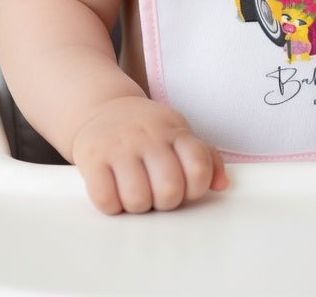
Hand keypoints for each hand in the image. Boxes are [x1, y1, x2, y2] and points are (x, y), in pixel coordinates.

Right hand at [71, 97, 228, 213]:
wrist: (102, 108)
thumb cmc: (147, 130)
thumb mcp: (178, 134)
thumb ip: (205, 157)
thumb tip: (223, 185)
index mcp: (175, 130)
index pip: (199, 166)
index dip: (196, 188)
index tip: (186, 188)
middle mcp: (149, 136)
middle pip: (169, 189)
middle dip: (167, 202)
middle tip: (158, 195)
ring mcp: (120, 146)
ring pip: (137, 199)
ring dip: (139, 206)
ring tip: (136, 194)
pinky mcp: (92, 158)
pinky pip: (106, 200)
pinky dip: (113, 206)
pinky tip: (115, 194)